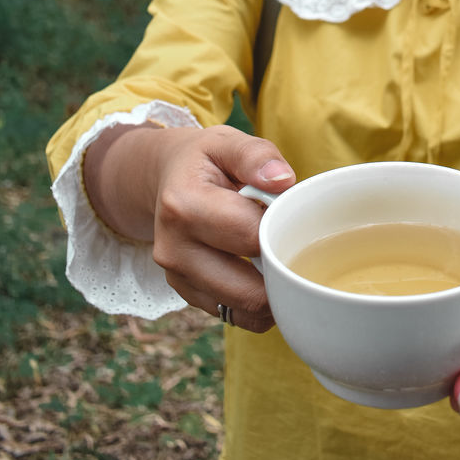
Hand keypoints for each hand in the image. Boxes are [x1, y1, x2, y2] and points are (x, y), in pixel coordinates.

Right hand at [83, 123, 294, 331]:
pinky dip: (257, 302)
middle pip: (249, 288)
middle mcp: (173, 249)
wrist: (166, 178)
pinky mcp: (186, 295)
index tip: (292, 213)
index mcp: (184, 206)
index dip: (283, 227)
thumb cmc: (205, 160)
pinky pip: (236, 316)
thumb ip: (256, 156)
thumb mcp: (227, 142)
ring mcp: (177, 278)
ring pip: (245, 310)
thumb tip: (282, 181)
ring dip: (272, 290)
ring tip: (276, 253)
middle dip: (282, 269)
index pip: (252, 236)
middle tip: (293, 240)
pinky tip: (261, 271)